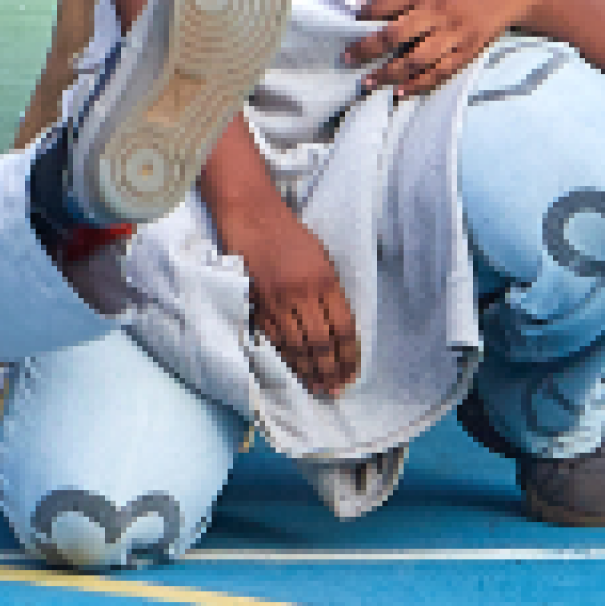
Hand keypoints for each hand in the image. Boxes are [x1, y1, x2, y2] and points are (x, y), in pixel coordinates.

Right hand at [223, 199, 358, 398]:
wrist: (252, 216)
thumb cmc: (290, 234)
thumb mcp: (322, 257)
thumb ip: (330, 291)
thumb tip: (339, 328)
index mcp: (325, 279)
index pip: (344, 328)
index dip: (350, 356)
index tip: (353, 373)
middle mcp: (303, 293)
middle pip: (321, 343)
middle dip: (331, 371)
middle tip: (336, 389)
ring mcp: (277, 300)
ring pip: (296, 346)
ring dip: (308, 371)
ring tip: (318, 388)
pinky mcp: (256, 304)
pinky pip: (274, 339)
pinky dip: (285, 357)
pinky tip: (294, 370)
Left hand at [349, 0, 550, 99]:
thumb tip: (374, 9)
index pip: (387, 3)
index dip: (367, 14)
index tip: (350, 23)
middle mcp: (437, 12)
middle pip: (395, 34)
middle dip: (368, 48)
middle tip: (347, 58)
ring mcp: (453, 34)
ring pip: (415, 59)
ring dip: (388, 73)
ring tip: (368, 82)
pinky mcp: (467, 50)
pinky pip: (440, 71)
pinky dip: (420, 83)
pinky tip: (402, 92)